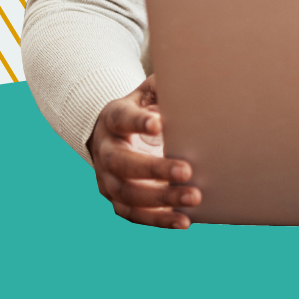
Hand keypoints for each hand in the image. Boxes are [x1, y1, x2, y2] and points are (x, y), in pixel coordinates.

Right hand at [86, 76, 197, 228]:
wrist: (112, 137)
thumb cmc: (141, 112)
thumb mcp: (147, 94)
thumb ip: (163, 86)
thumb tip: (193, 78)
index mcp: (113, 120)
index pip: (122, 120)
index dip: (138, 122)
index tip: (159, 124)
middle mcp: (105, 152)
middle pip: (123, 163)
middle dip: (154, 169)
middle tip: (187, 170)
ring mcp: (107, 180)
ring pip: (129, 194)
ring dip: (161, 199)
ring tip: (194, 198)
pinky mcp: (116, 201)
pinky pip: (135, 215)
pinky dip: (159, 220)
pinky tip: (184, 220)